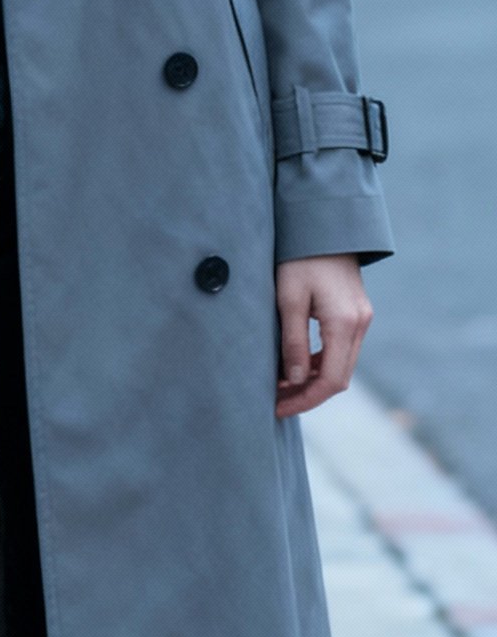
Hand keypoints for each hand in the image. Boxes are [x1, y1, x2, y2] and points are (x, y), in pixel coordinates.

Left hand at [274, 254, 372, 418]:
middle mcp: (359, 325)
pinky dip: (319, 364)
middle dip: (307, 395)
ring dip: (312, 381)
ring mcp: (361, 319)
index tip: (277, 408)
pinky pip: (340, 350)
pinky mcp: (356, 314)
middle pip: (338, 378)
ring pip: (340, 366)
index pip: (330, 381)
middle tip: (275, 402)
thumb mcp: (288, 299)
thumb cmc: (300, 259)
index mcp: (344, 324)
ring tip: (279, 386)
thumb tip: (293, 380)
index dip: (304, 400)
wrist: (325, 228)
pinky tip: (294, 366)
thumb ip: (292, 341)